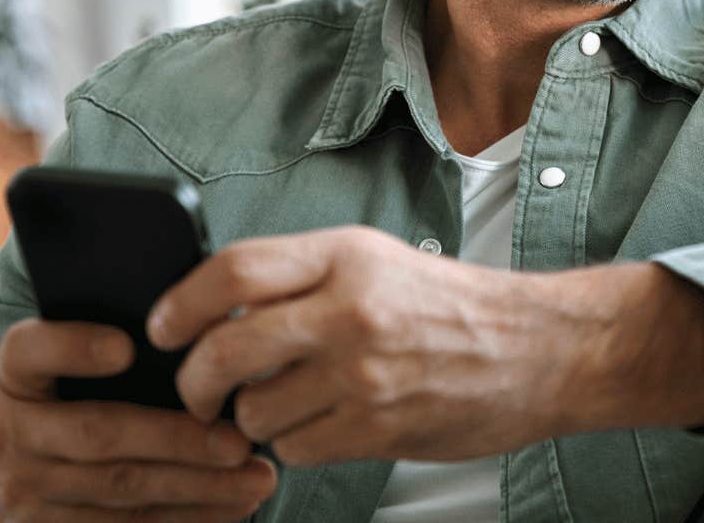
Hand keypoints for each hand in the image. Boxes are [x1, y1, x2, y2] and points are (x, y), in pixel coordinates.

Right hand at [0, 318, 277, 520]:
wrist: (23, 483)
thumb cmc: (76, 403)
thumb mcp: (74, 369)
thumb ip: (121, 346)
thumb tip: (207, 330)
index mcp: (15, 375)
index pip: (29, 350)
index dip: (73, 346)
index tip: (126, 347)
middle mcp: (7, 434)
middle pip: (97, 434)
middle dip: (177, 439)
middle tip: (240, 441)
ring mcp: (23, 491)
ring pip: (122, 488)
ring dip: (199, 486)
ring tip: (256, 477)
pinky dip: (187, 518)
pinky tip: (232, 506)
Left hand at [145, 225, 703, 466]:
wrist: (540, 350)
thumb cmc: (453, 306)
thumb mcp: (377, 261)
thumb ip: (303, 277)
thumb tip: (217, 306)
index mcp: (346, 255)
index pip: (233, 272)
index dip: (181, 304)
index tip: (163, 327)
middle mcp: (350, 310)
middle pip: (224, 350)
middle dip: (193, 382)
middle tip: (196, 391)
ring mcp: (363, 374)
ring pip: (254, 411)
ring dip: (250, 419)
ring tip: (277, 406)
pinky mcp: (377, 427)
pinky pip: (295, 448)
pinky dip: (293, 444)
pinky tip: (318, 425)